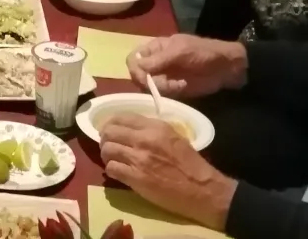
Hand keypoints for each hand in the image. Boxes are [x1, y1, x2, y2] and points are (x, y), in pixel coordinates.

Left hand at [99, 114, 236, 230]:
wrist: (202, 190)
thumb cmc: (191, 164)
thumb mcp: (174, 137)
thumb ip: (152, 130)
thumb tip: (131, 129)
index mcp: (155, 127)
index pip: (121, 117)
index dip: (110, 123)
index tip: (110, 130)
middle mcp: (144, 139)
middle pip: (109, 132)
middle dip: (105, 138)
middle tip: (109, 145)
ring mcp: (138, 159)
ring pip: (107, 149)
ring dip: (106, 155)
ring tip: (112, 159)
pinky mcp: (135, 178)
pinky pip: (111, 169)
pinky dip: (111, 170)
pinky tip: (118, 172)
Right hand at [126, 34, 247, 98]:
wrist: (226, 68)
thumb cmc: (203, 53)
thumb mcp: (180, 52)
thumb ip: (158, 59)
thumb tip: (136, 66)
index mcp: (155, 48)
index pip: (133, 58)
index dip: (134, 67)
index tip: (143, 76)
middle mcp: (155, 63)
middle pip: (137, 74)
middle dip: (146, 80)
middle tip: (160, 83)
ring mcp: (163, 77)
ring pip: (147, 86)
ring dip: (159, 87)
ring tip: (175, 85)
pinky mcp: (172, 89)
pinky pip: (161, 94)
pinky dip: (169, 92)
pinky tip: (182, 87)